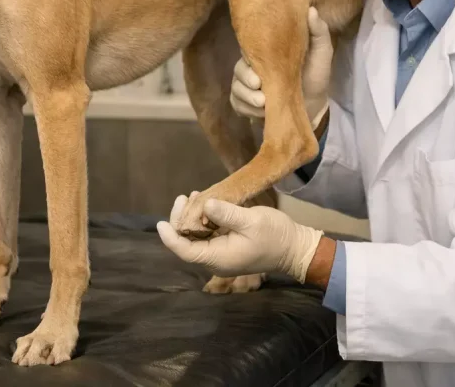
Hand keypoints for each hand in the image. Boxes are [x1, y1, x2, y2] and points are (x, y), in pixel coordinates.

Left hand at [158, 195, 323, 282]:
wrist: (295, 248)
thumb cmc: (275, 236)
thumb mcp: (252, 221)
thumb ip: (226, 214)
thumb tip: (204, 206)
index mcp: (218, 258)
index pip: (185, 251)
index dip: (170, 237)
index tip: (160, 223)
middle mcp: (215, 259)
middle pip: (187, 242)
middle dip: (181, 220)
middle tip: (184, 197)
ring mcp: (221, 253)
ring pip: (196, 237)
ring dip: (192, 217)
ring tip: (194, 195)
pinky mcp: (226, 246)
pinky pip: (207, 235)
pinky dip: (203, 219)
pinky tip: (205, 203)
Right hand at [230, 7, 332, 127]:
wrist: (315, 107)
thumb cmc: (316, 77)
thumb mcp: (322, 53)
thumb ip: (318, 32)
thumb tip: (311, 9)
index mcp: (266, 53)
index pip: (249, 48)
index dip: (249, 56)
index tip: (259, 68)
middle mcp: (252, 67)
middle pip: (238, 70)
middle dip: (246, 80)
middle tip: (259, 86)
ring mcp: (247, 87)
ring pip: (236, 88)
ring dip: (248, 97)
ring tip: (263, 104)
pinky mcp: (245, 104)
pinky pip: (236, 104)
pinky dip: (246, 109)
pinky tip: (261, 112)